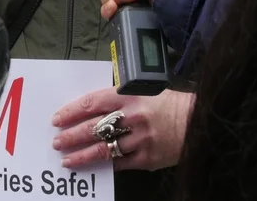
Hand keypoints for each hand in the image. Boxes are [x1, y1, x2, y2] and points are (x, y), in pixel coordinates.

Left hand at [51, 87, 194, 170]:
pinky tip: (93, 166)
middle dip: (71, 136)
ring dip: (82, 155)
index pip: (92, 103)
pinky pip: (120, 163)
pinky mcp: (147, 158)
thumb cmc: (171, 102)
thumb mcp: (144, 91)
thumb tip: (93, 108)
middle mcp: (132, 117)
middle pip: (93, 128)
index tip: (58, 118)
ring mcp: (139, 140)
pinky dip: (106, 164)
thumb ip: (120, 98)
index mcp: (129, 95)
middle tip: (57, 142)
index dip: (71, 111)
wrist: (199, 121)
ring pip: (103, 150)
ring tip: (67, 159)